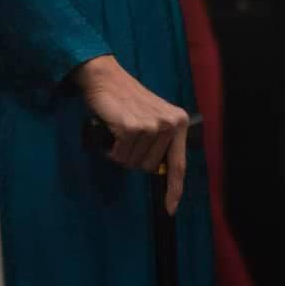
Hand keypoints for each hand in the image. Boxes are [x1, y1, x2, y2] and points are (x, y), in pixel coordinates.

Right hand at [73, 55, 190, 214]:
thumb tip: (159, 173)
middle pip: (150, 167)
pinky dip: (111, 148)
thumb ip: (161, 143)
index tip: (170, 208)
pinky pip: (119, 155)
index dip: (174, 189)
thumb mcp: (152, 118)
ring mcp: (152, 126)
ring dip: (121, 152)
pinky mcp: (132, 128)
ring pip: (133, 163)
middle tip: (127, 135)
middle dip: (134, 158)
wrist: (106, 77)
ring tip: (119, 130)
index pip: (179, 164)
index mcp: (178, 122)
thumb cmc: (126, 100)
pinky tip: (111, 129)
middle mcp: (170, 124)